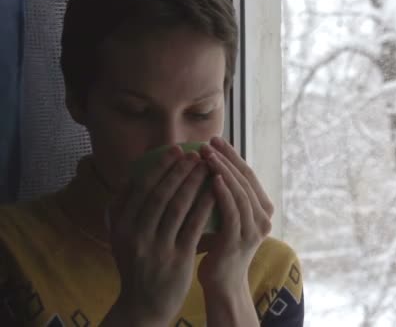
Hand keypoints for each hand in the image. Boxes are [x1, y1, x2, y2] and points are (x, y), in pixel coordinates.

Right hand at [104, 145, 215, 324]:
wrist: (143, 305)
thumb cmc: (136, 264)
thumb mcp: (121, 236)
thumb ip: (125, 208)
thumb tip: (135, 173)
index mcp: (119, 224)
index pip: (140, 187)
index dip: (159, 165)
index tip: (175, 150)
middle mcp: (134, 234)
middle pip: (159, 193)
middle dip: (179, 169)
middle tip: (195, 153)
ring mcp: (155, 247)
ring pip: (177, 206)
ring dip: (194, 182)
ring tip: (207, 167)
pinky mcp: (176, 258)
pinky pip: (194, 225)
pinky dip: (205, 204)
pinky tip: (215, 191)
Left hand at [196, 136, 273, 291]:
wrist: (222, 284)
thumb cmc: (217, 249)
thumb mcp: (221, 217)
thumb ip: (219, 196)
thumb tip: (199, 166)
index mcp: (260, 209)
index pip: (247, 175)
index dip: (232, 155)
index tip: (214, 140)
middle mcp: (263, 217)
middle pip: (246, 179)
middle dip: (227, 158)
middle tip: (209, 142)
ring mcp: (254, 228)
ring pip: (240, 192)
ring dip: (224, 170)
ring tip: (207, 155)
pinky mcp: (241, 239)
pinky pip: (234, 211)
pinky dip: (224, 193)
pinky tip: (213, 179)